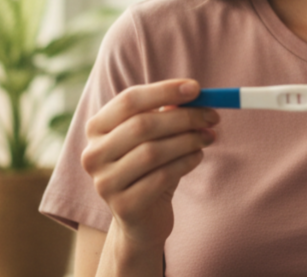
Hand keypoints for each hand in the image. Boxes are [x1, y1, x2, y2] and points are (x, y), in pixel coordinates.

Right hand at [80, 80, 218, 251]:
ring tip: (208, 137)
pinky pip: (161, 177)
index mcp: (97, 128)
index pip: (129, 100)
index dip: (164, 91)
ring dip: (188, 140)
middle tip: (213, 116)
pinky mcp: (124, 206)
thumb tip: (193, 94)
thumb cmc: (150, 167)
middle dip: (184, 118)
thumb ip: (167, 113)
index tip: (196, 88)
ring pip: (152, 152)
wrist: (142, 217)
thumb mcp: (155, 136)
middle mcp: (93, 154)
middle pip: (142, 125)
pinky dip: (185, 163)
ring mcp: (105, 183)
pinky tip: (198, 156)